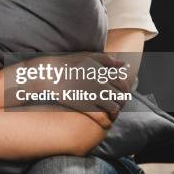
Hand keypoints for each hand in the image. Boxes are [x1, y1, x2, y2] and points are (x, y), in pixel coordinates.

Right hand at [6, 52, 132, 127]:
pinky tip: (103, 117)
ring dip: (115, 109)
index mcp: (103, 72)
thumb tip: (122, 63)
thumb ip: (106, 59)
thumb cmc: (67, 64)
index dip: (124, 89)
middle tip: (117, 102)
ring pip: (115, 107)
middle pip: (121, 96)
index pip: (122, 83)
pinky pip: (103, 115)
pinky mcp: (86, 106)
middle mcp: (101, 84)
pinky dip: (106, 117)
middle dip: (122, 100)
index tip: (120, 92)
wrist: (50, 75)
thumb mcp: (87, 56)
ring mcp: (94, 96)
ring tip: (111, 110)